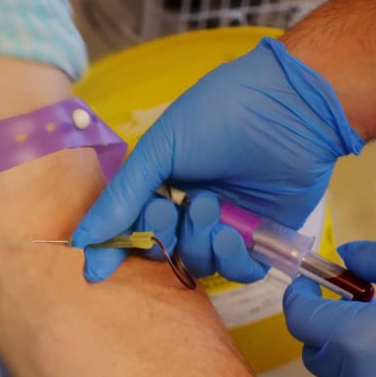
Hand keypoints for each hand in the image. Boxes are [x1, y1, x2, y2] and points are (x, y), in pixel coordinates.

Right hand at [72, 37, 362, 282]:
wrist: (293, 105)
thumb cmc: (221, 113)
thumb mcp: (159, 149)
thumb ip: (121, 197)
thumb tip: (82, 240)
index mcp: (163, 183)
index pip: (131, 227)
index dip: (115, 248)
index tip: (96, 269)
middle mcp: (192, 207)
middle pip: (163, 249)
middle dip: (162, 236)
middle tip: (172, 211)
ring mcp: (227, 224)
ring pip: (198, 262)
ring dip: (199, 243)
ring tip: (213, 209)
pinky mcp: (263, 236)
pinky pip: (239, 271)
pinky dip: (232, 262)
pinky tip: (234, 235)